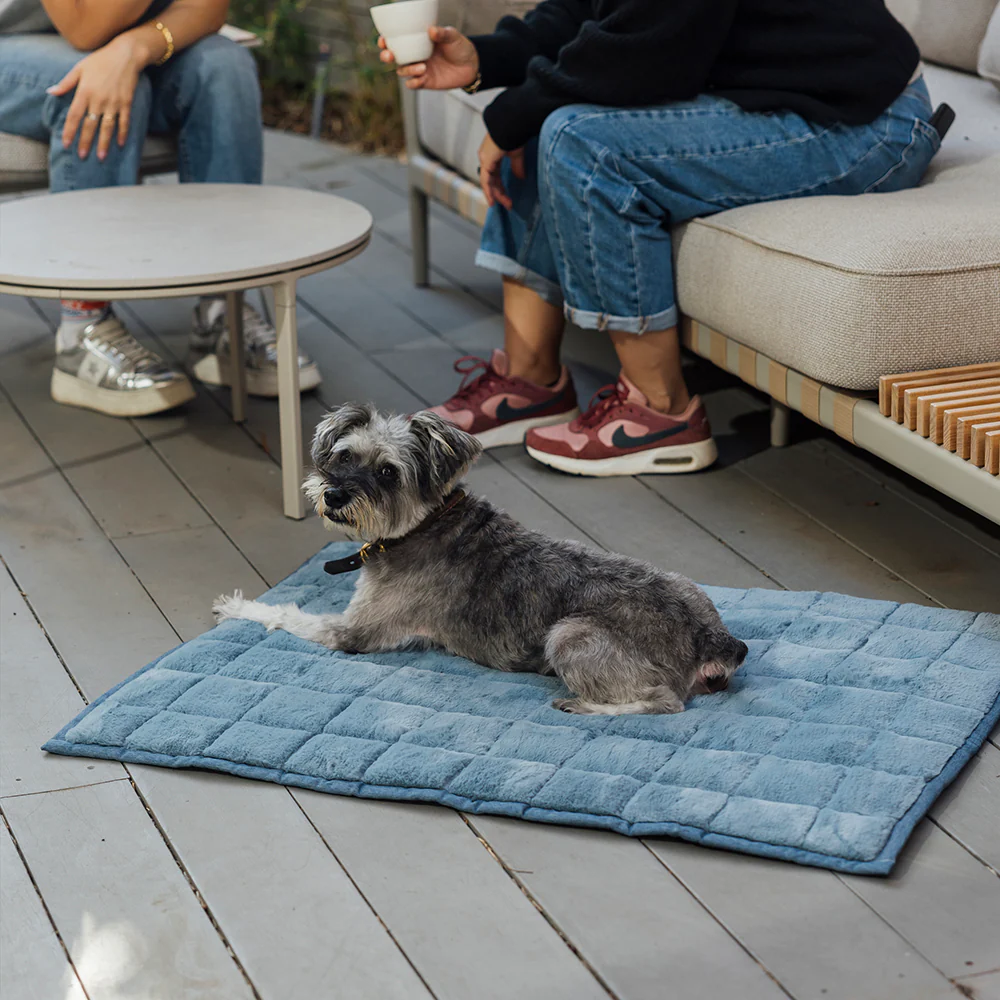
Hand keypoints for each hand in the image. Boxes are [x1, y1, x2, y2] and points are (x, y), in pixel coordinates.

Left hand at [47, 33, 146, 159]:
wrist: (125, 55)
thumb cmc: (100, 60)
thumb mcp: (79, 68)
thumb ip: (66, 83)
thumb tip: (50, 92)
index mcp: (85, 92)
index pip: (74, 115)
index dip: (70, 131)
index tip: (66, 144)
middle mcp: (98, 100)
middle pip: (90, 125)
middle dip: (85, 142)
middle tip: (82, 156)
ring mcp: (113, 103)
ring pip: (107, 127)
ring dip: (104, 143)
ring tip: (101, 157)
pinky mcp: (126, 103)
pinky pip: (124, 122)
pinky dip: (122, 133)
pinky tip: (120, 144)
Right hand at [379, 25, 477, 89]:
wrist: (471, 65)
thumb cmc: (460, 47)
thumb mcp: (452, 36)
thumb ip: (442, 33)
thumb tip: (431, 30)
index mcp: (416, 41)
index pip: (396, 40)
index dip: (386, 40)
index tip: (383, 40)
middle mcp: (414, 55)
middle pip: (393, 57)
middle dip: (386, 57)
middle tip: (390, 56)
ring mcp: (419, 69)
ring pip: (402, 71)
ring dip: (407, 69)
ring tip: (423, 67)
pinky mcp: (425, 82)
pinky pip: (412, 84)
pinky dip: (413, 82)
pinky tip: (421, 77)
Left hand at [478, 134, 524, 209]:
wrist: (513, 123)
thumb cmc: (516, 133)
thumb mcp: (517, 153)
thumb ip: (517, 166)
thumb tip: (521, 177)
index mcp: (492, 154)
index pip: (494, 174)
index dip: (500, 186)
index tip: (507, 196)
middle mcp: (486, 156)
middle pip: (491, 180)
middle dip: (500, 193)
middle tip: (508, 203)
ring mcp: (485, 158)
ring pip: (488, 182)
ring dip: (497, 194)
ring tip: (505, 204)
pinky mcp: (486, 161)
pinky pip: (486, 181)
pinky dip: (489, 191)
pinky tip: (493, 201)